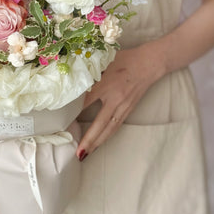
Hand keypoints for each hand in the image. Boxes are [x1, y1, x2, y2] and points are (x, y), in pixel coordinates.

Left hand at [76, 43, 164, 160]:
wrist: (149, 63)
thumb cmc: (125, 59)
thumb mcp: (103, 62)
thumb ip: (90, 72)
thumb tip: (73, 81)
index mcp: (106, 85)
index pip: (86, 103)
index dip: (74, 114)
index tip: (64, 123)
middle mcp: (114, 99)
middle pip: (99, 124)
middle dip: (89, 140)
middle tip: (78, 153)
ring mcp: (123, 106)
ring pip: (109, 129)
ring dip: (98, 142)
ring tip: (87, 153)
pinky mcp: (129, 109)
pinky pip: (117, 125)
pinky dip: (108, 136)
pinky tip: (101, 142)